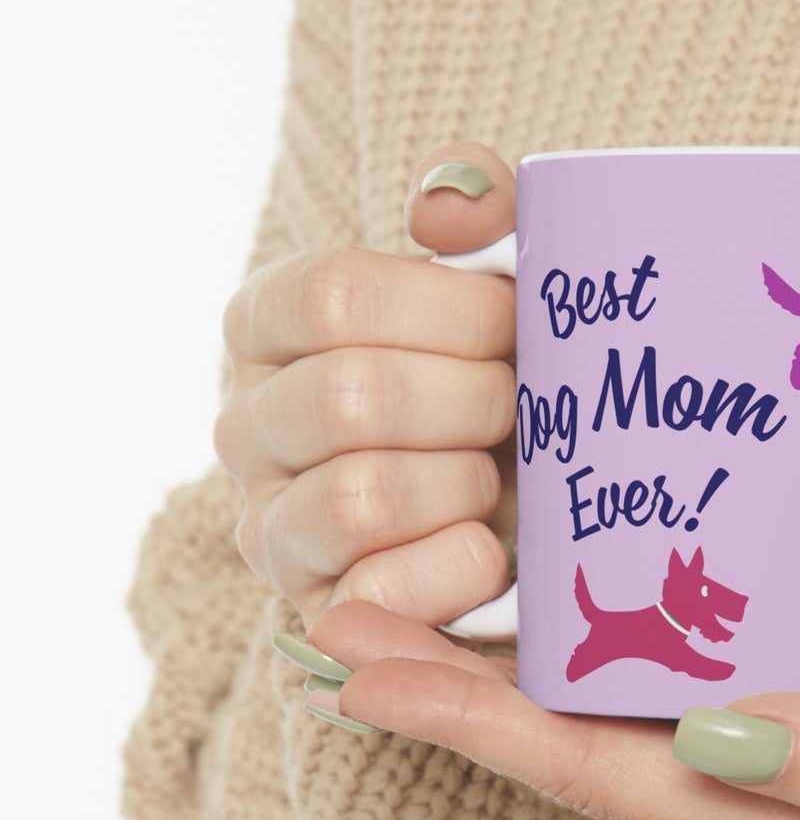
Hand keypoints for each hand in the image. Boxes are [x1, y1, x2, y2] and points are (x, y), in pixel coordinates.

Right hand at [215, 143, 518, 629]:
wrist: (532, 503)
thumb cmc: (506, 375)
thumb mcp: (501, 280)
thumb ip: (478, 210)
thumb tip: (445, 207)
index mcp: (270, 324)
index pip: (332, 295)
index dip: (451, 311)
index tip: (516, 323)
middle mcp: (246, 424)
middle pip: (352, 397)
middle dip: (474, 402)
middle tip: (521, 407)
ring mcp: (271, 526)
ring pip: (361, 496)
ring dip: (465, 484)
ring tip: (495, 477)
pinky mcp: (317, 613)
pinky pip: (380, 593)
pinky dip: (460, 566)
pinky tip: (492, 549)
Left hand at [300, 598, 799, 819]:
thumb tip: (721, 740)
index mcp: (788, 817)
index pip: (596, 773)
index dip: (472, 724)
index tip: (362, 667)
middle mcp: (762, 782)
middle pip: (576, 739)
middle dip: (453, 687)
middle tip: (344, 615)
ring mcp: (781, 732)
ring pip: (615, 701)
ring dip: (508, 653)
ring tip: (414, 585)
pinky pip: (677, 660)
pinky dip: (599, 623)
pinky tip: (567, 568)